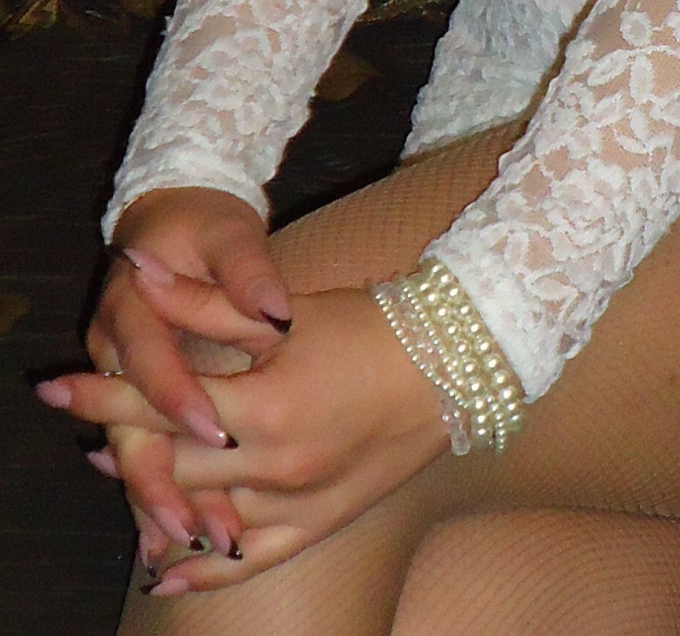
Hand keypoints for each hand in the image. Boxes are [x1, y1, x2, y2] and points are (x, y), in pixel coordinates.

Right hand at [40, 188, 292, 556]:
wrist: (168, 216)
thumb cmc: (204, 223)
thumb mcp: (228, 232)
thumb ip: (246, 270)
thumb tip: (275, 307)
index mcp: (130, 305)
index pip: (150, 359)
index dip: (177, 396)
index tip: (214, 427)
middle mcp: (113, 349)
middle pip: (130, 426)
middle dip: (163, 476)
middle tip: (202, 521)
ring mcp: (120, 377)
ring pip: (134, 452)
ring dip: (165, 499)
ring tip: (205, 540)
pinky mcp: (136, 399)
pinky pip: (145, 454)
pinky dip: (164, 494)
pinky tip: (189, 535)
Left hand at [44, 289, 449, 594]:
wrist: (451, 365)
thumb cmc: (370, 326)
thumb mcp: (285, 311)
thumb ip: (208, 303)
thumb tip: (142, 276)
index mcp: (263, 408)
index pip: (159, 406)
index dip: (103, 395)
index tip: (61, 387)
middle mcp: (274, 469)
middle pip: (171, 469)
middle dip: (122, 446)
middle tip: (87, 432)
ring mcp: (296, 506)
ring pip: (200, 520)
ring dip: (154, 501)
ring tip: (122, 478)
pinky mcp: (317, 526)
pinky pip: (245, 562)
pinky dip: (200, 570)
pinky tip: (166, 570)